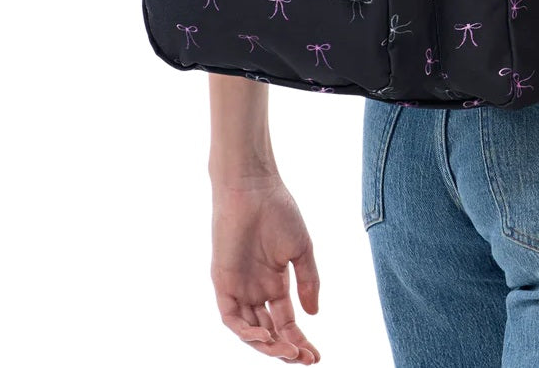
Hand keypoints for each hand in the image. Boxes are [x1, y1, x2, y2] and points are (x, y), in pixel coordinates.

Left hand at [211, 177, 321, 362]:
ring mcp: (238, 288)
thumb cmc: (279, 211)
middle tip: (305, 360)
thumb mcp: (301, 249)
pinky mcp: (222, 283)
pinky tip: (265, 336)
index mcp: (276, 283)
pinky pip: (231, 318)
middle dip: (287, 349)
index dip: (300, 341)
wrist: (253, 188)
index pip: (287, 322)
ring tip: (289, 353)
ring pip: (250, 331)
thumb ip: (308, 281)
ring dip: (268, 346)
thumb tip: (313, 314)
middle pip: (270, 332)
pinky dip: (246, 331)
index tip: (316, 357)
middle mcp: (256, 291)